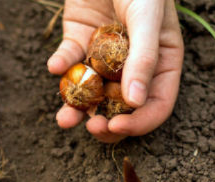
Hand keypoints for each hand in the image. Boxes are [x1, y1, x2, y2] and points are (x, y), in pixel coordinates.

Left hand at [48, 0, 183, 142]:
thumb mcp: (148, 20)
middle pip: (121, 107)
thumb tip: (135, 103)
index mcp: (160, 63)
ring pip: (91, 92)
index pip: (155, 104)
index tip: (117, 127)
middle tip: (91, 128)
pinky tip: (54, 67)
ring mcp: (104, 56)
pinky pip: (68, 61)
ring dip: (77, 108)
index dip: (138, 122)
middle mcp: (132, 65)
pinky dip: (60, 67)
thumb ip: (144, 59)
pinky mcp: (79, 42)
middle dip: (105, 122)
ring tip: (64, 119)